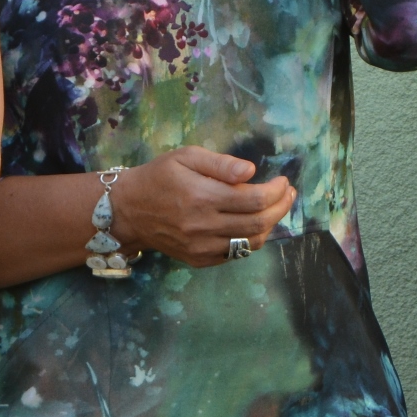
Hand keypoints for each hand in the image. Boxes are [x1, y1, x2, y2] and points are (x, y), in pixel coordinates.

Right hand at [112, 149, 296, 267]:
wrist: (128, 210)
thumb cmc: (158, 177)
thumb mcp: (185, 157)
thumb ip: (220, 163)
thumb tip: (250, 172)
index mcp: (202, 197)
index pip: (256, 200)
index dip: (277, 191)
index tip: (283, 182)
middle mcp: (203, 226)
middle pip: (259, 222)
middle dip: (281, 207)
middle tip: (288, 194)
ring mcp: (201, 246)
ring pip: (252, 242)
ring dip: (270, 225)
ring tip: (276, 208)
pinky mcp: (198, 259)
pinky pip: (236, 254)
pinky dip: (251, 240)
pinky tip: (253, 224)